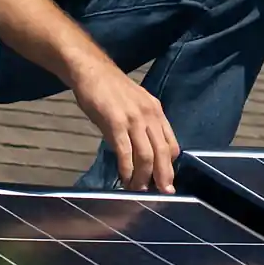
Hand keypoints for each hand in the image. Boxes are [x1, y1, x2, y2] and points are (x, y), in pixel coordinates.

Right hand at [69, 60, 179, 193]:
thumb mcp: (137, 103)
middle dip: (164, 177)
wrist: (92, 70)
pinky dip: (126, 169)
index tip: (166, 181)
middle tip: (162, 194)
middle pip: (163, 153)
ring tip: (138, 189)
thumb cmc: (111, 89)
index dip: (170, 165)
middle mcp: (150, 115)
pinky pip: (125, 152)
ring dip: (143, 177)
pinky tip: (123, 179)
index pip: (172, 144)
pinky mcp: (115, 122)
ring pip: (146, 155)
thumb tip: (147, 148)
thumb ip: (144, 123)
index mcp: (157, 112)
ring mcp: (133, 119)